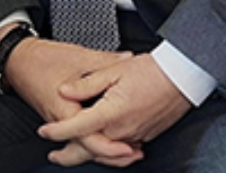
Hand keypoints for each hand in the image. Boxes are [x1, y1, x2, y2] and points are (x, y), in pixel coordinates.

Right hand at [4, 37, 141, 166]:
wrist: (18, 58)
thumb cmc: (42, 59)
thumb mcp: (78, 56)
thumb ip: (105, 60)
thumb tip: (128, 59)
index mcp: (65, 109)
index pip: (89, 138)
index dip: (110, 146)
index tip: (128, 147)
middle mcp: (60, 121)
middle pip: (87, 149)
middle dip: (111, 156)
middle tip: (134, 153)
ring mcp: (58, 122)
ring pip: (82, 145)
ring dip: (104, 149)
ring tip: (126, 150)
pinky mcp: (58, 119)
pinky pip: (78, 136)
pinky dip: (94, 139)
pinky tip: (107, 136)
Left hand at [38, 52, 191, 166]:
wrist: (181, 77)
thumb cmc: (151, 70)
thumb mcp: (114, 69)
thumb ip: (86, 83)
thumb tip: (64, 89)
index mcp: (110, 112)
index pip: (76, 127)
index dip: (56, 132)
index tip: (43, 132)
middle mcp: (121, 130)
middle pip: (88, 150)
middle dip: (67, 155)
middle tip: (53, 155)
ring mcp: (134, 136)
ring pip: (105, 154)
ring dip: (87, 155)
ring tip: (72, 154)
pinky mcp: (144, 136)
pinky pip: (121, 150)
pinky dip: (107, 152)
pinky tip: (102, 146)